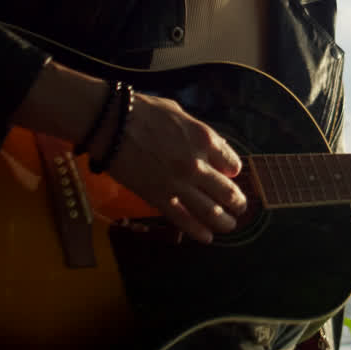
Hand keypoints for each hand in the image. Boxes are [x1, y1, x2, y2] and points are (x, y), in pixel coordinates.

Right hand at [94, 91, 246, 244]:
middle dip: (237, 202)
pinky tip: (206, 237)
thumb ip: (198, 133)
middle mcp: (197, 164)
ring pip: (211, 211)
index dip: (233, 171)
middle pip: (227, 192)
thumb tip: (214, 147)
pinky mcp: (158, 198)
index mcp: (204, 139)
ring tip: (229, 225)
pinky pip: (183, 219)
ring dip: (224, 222)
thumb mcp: (180, 114)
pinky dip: (198, 231)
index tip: (231, 175)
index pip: (232, 163)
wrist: (110, 123)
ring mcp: (178, 184)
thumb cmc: (143, 111)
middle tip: (239, 207)